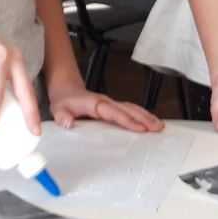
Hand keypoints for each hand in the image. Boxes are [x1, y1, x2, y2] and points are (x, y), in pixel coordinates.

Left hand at [47, 81, 163, 132]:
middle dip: (144, 118)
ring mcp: (111, 104)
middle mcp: (106, 102)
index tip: (140, 128)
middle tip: (157, 128)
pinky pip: (130, 110)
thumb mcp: (58, 109)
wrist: (66, 89)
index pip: (114, 112)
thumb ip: (62, 116)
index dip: (127, 120)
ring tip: (159, 126)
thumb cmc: (64, 101)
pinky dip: (142, 115)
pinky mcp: (113, 107)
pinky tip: (150, 122)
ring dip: (146, 116)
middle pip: (128, 109)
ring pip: (132, 108)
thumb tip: (67, 123)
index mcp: (95, 103)